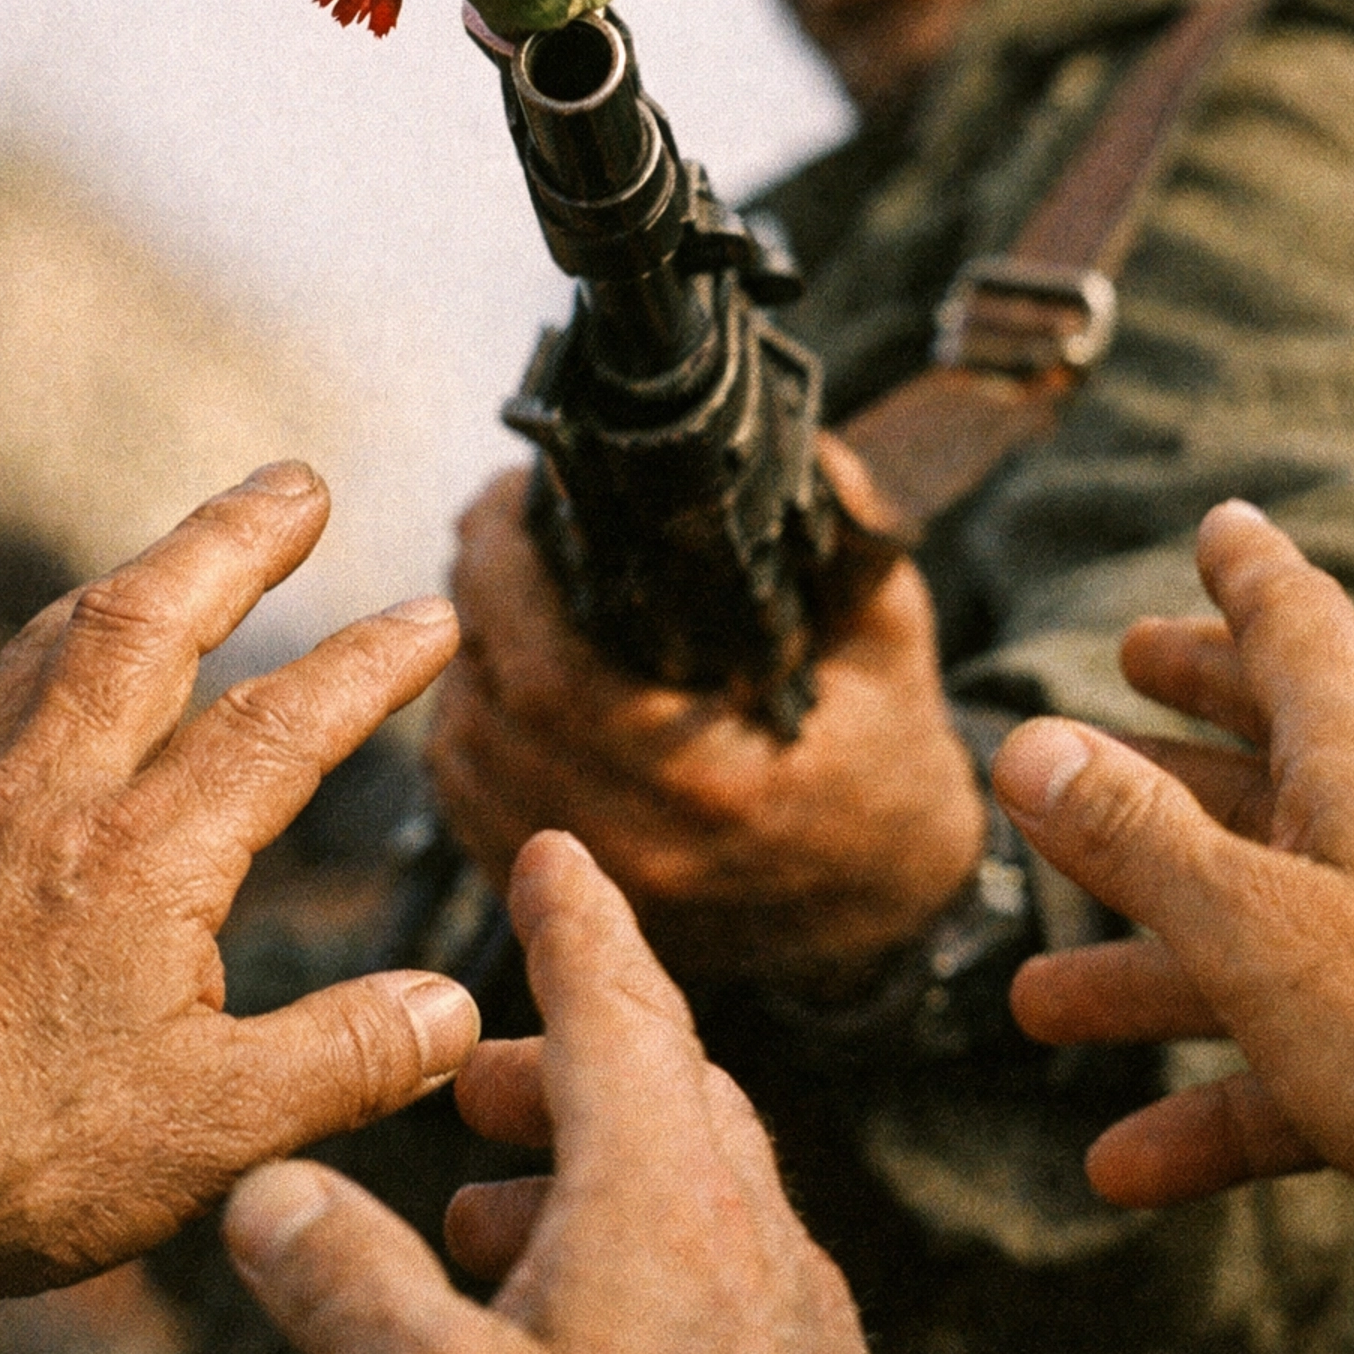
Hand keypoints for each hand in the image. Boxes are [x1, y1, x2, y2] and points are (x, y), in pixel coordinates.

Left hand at [0, 461, 479, 1293]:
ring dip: (135, 580)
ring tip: (185, 549)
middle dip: (231, 539)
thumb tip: (452, 1008)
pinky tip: (43, 677)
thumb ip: (338, 1059)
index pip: (277, 728)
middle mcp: (42, 798)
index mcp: (135, 861)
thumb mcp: (201, 1135)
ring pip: (50, 645)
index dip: (366, 666)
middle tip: (297, 481)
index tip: (431, 616)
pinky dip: (33, 662)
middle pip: (146, 621)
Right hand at [224, 829, 892, 1353]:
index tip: (553, 850)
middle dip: (563, 1056)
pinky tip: (576, 1333)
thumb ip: (352, 1287)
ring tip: (488, 1214)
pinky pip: (720, 1266)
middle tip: (477, 1073)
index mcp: (670, 1195)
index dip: (575, 919)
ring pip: (693, 1179)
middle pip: (662, 1084)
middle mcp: (752, 1229)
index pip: (618, 1004)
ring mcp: (795, 1314)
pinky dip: (636, 1249)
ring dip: (590, 1163)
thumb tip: (271, 1186)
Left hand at [428, 442, 981, 986]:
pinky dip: (466, 733)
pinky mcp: (574, 911)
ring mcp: (599, 893)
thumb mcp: (891, 633)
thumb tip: (794, 442)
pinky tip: (494, 674)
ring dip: (458, 665)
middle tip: (494, 524)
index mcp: (713, 786)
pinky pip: (470, 814)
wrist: (894, 900)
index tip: (504, 498)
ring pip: (462, 765)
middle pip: (486, 711)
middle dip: (472, 598)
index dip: (501, 577)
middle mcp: (641, 850)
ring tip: (493, 586)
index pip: (546, 675)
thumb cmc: (887, 755)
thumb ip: (851, 534)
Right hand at [995, 499, 1353, 1346]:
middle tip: (1134, 666)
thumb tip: (1025, 743)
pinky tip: (1127, 1162)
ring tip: (1041, 994)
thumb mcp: (1261, 925)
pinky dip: (1216, 1102)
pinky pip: (1302, 1064)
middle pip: (1286, 748)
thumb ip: (1140, 837)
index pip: (1300, 627)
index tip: (1221, 526)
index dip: (1247, 575)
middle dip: (1199, 716)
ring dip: (1151, 964)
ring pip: (1267, 923)